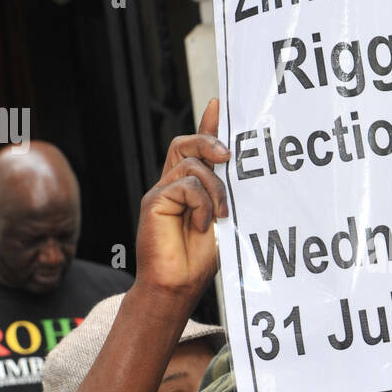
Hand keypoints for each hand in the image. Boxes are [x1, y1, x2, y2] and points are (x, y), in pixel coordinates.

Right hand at [135, 99, 229, 298]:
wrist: (177, 286)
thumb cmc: (201, 259)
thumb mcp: (224, 219)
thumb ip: (228, 192)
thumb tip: (238, 167)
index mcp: (189, 189)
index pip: (196, 148)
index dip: (208, 125)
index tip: (220, 104)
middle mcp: (172, 185)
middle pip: (186, 144)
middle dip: (210, 140)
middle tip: (229, 156)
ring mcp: (161, 192)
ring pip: (191, 164)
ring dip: (214, 189)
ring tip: (219, 216)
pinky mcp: (154, 201)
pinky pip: (185, 185)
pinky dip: (201, 204)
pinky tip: (202, 225)